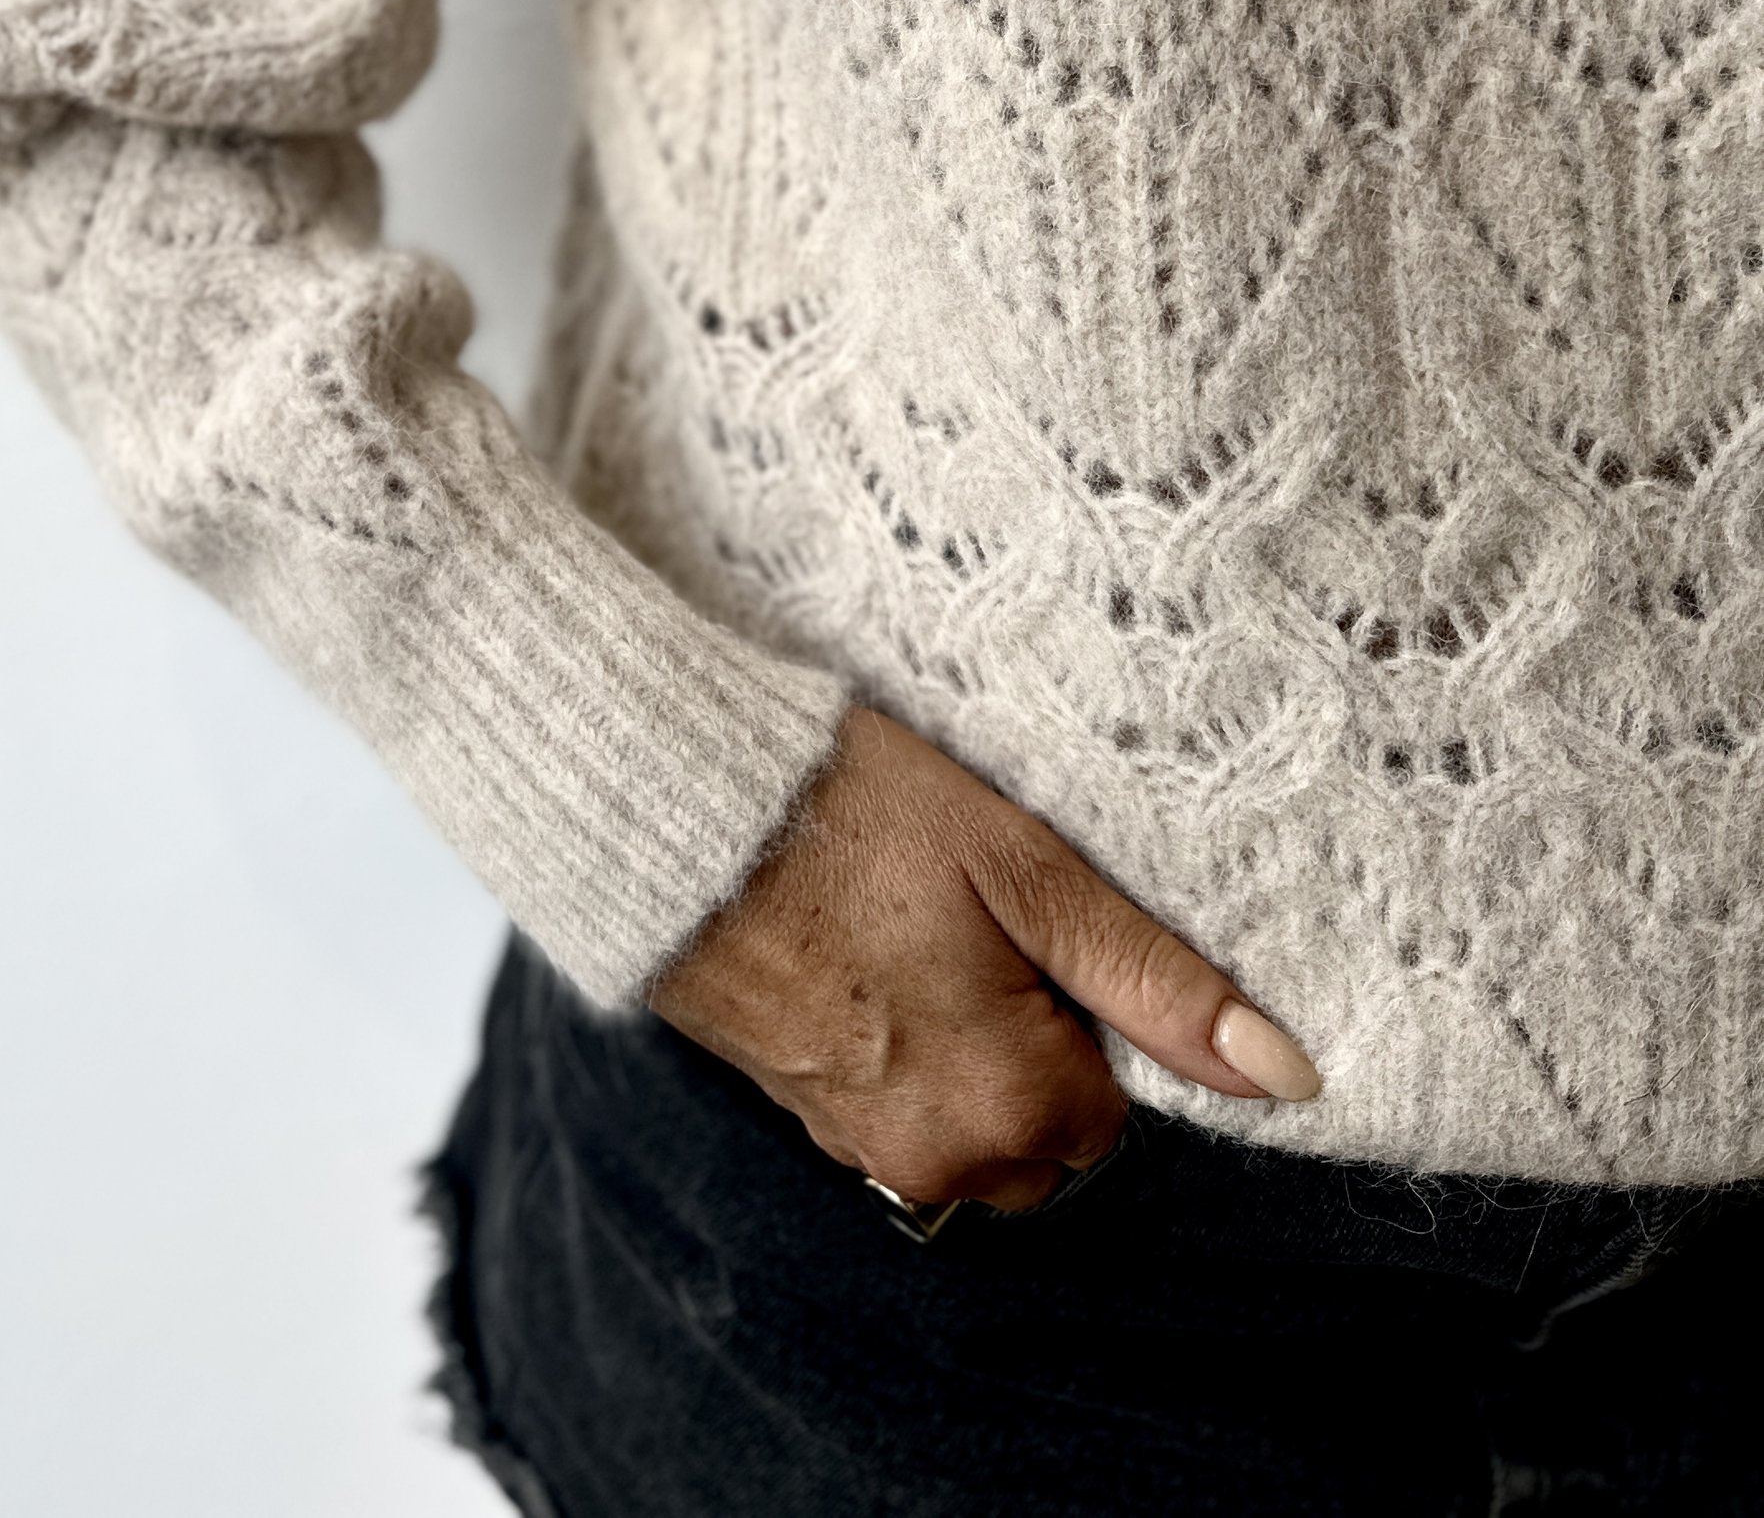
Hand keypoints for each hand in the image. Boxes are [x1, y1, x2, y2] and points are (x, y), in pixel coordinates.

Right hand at [649, 706, 1321, 1213]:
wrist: (676, 809)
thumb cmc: (854, 814)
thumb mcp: (1026, 868)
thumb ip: (1158, 980)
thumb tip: (1289, 1075)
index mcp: (1009, 1104)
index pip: (1114, 1105)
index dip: (1085, 1007)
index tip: (1026, 924)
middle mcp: (937, 1155)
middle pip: (1046, 1135)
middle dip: (1034, 1045)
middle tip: (971, 921)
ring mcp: (859, 1145)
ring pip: (972, 1125)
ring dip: (965, 1049)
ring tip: (912, 930)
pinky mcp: (803, 1116)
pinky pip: (898, 1111)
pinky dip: (900, 1049)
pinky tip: (865, 954)